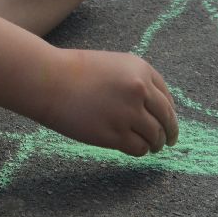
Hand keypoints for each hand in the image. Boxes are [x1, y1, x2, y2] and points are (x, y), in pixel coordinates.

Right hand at [33, 49, 177, 155]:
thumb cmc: (74, 72)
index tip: (168, 121)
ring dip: (155, 144)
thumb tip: (153, 108)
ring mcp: (127, 114)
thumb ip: (134, 81)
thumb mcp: (112, 65)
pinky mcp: (114, 135)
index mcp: (140, 70)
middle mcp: (139, 91)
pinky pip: (138, 148)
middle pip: (166, 118)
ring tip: (151, 147)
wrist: (48, 81)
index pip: (166, 97)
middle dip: (170, 132)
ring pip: (154, 136)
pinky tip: (134, 148)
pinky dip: (140, 150)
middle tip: (168, 141)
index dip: (169, 112)